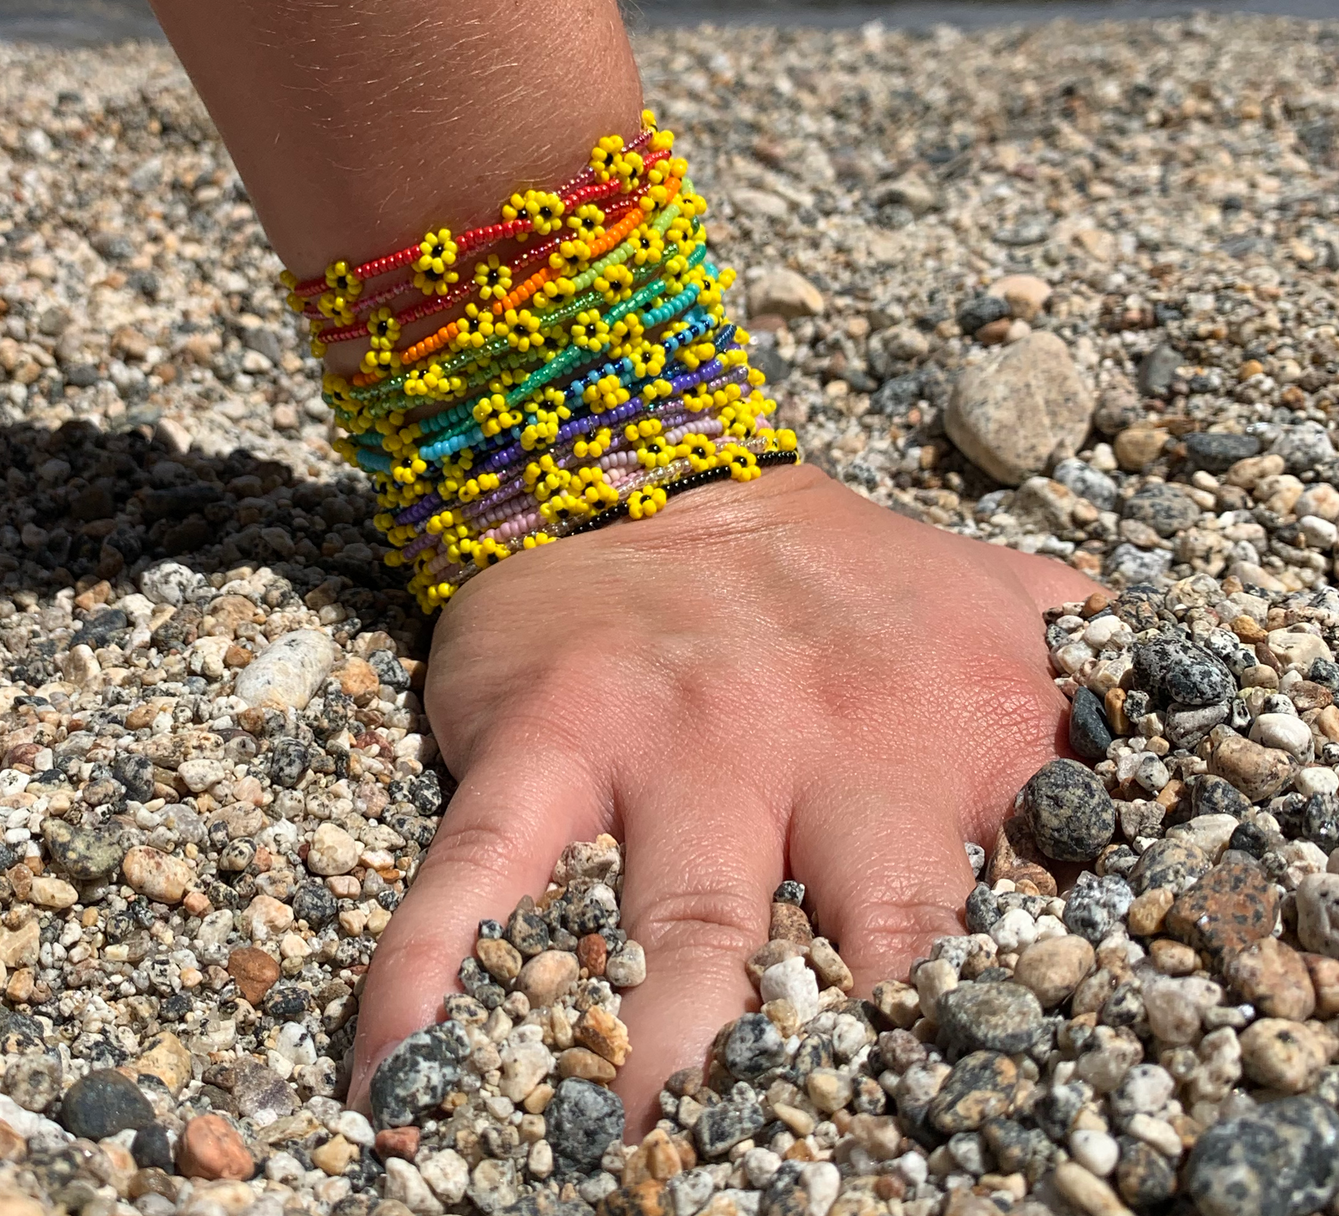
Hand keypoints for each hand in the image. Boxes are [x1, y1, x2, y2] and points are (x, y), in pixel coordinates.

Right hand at [349, 463, 1099, 1129]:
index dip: (1015, 1034)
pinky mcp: (552, 732)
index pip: (1026, 911)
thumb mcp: (996, 602)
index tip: (988, 1120)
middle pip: (872, 945)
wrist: (650, 461)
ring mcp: (681, 737)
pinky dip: (440, 967)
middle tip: (831, 1168)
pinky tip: (402, 1066)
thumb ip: (1092, 690)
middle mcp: (834, 737)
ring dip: (666, 1065)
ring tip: (645, 1172)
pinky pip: (488, 868)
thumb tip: (1202, 784)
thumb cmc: (833, 574)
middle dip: (859, 1076)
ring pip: (682, 931)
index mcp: (964, 723)